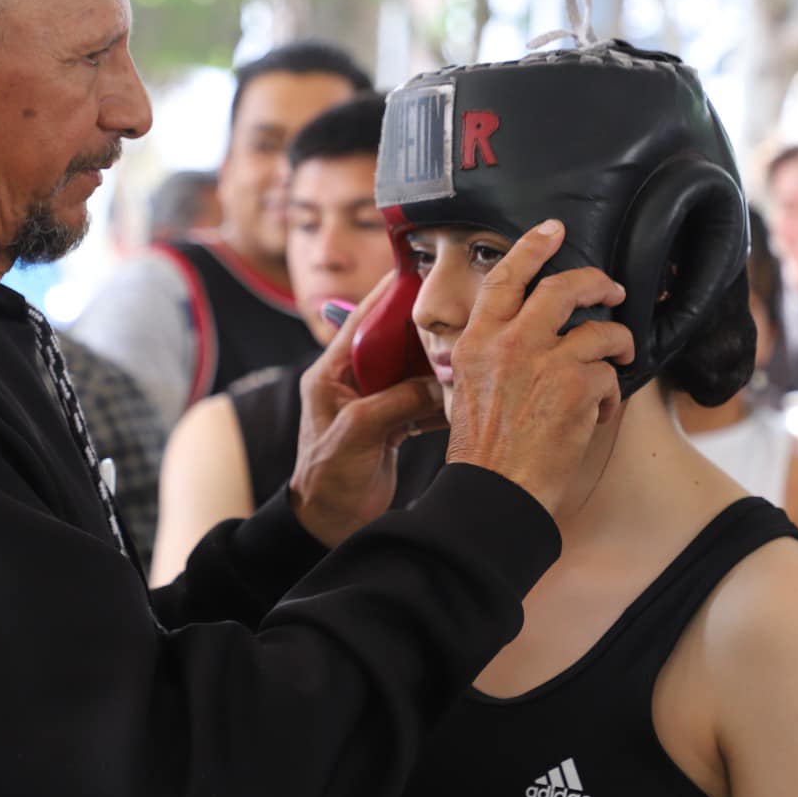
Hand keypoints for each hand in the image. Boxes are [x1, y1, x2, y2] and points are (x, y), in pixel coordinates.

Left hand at [290, 273, 448, 547]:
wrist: (326, 525)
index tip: (416, 271)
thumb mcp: (357, 433)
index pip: (361, 320)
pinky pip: (422, 400)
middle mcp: (353, 382)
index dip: (388, 296)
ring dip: (440, 365)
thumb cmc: (326, 480)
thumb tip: (437, 385)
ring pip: (413, 371)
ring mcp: (375, 402)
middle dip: (427, 330)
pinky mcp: (392, 424)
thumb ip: (396, 402)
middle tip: (461, 313)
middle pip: (394, 342)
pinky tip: (467, 393)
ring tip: (472, 350)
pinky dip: (443, 398)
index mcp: (332, 373)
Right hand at [445, 220, 634, 518]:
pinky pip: (610, 375)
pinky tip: (599, 413)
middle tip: (612, 289)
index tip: (552, 230)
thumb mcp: (468, 387)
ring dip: (618, 342)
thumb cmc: (482, 451)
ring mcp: (546, 362)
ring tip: (620, 355)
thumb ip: (491, 353)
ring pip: (600, 329)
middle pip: (563, 287)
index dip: (532, 246)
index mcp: (477, 340)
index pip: (506, 277)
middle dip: (596, 282)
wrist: (495, 491)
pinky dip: (611, 394)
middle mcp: (510, 342)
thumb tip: (521, 333)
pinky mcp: (578, 387)